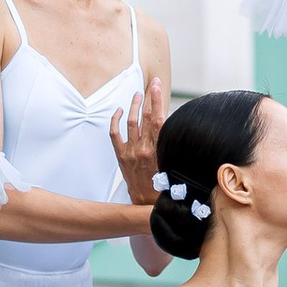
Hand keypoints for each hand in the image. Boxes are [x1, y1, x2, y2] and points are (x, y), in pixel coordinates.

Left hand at [111, 75, 166, 204]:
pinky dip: (115, 120)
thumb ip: (169, 143)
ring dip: (134, 106)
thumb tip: (170, 124)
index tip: (158, 86)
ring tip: (138, 95)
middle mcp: (143, 149)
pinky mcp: (121, 156)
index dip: (158, 100)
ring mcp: (130, 152)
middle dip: (149, 97)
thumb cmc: (163, 183)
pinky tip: (119, 111)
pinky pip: (114, 134)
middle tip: (152, 84)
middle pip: (146, 117)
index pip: (159, 119)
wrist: (146, 202)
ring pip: (130, 122)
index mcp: (158, 150)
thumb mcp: (171, 162)